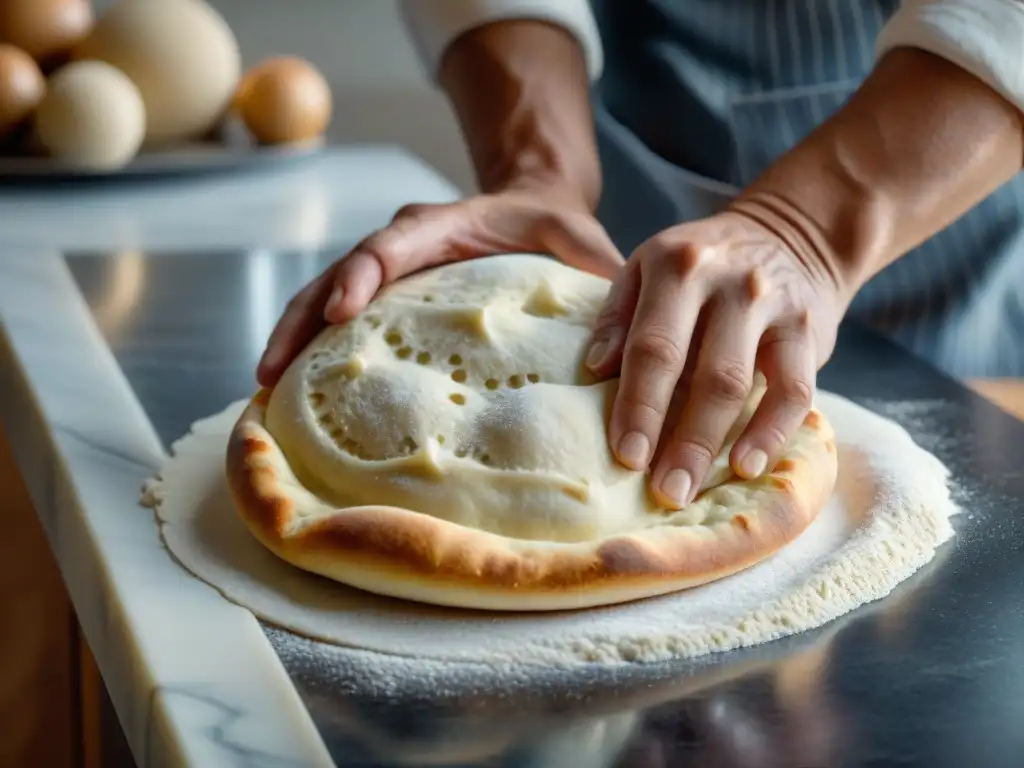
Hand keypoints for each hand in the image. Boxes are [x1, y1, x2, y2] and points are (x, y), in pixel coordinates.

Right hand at [256, 183, 624, 386]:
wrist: (530, 209)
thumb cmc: (553, 229)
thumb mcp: (580, 240)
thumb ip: (598, 272)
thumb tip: (625, 336)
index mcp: (446, 224)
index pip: (394, 242)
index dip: (364, 273)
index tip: (339, 309)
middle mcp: (405, 244)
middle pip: (339, 272)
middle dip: (303, 317)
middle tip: (272, 368)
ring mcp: (388, 272)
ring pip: (323, 296)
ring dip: (292, 337)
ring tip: (263, 388)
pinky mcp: (384, 298)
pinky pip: (336, 319)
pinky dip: (310, 349)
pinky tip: (291, 392)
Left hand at [585, 210, 846, 508]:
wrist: (790, 235)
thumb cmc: (701, 266)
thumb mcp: (648, 268)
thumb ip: (619, 316)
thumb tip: (594, 371)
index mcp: (676, 265)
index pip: (651, 346)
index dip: (637, 404)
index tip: (625, 455)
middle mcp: (726, 282)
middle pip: (698, 372)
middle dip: (676, 438)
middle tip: (660, 490)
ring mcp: (771, 305)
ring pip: (740, 383)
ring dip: (713, 443)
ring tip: (690, 488)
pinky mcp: (808, 329)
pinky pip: (795, 390)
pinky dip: (772, 433)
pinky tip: (747, 466)